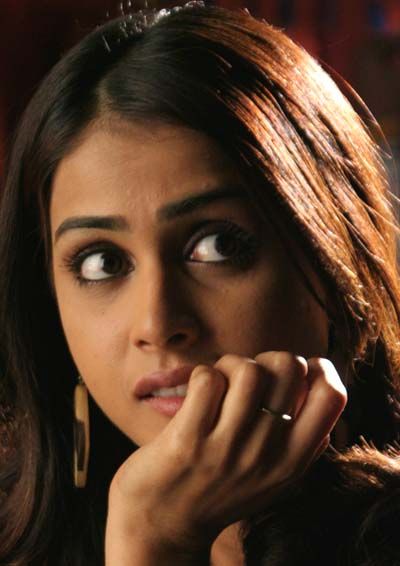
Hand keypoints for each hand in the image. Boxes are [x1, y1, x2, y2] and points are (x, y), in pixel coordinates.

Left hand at [105, 352, 346, 562]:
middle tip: (248, 376)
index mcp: (292, 461)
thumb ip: (301, 441)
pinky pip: (207, 380)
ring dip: (229, 365)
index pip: (332, 397)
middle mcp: (265, 455)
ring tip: (219, 383)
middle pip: (289, 367)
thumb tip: (320, 383)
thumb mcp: (272, 476)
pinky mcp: (188, 441)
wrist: (163, 525)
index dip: (319, 369)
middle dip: (266, 358)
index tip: (298, 371)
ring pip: (247, 369)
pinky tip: (197, 393)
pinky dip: (201, 375)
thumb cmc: (218, 487)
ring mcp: (227, 449)